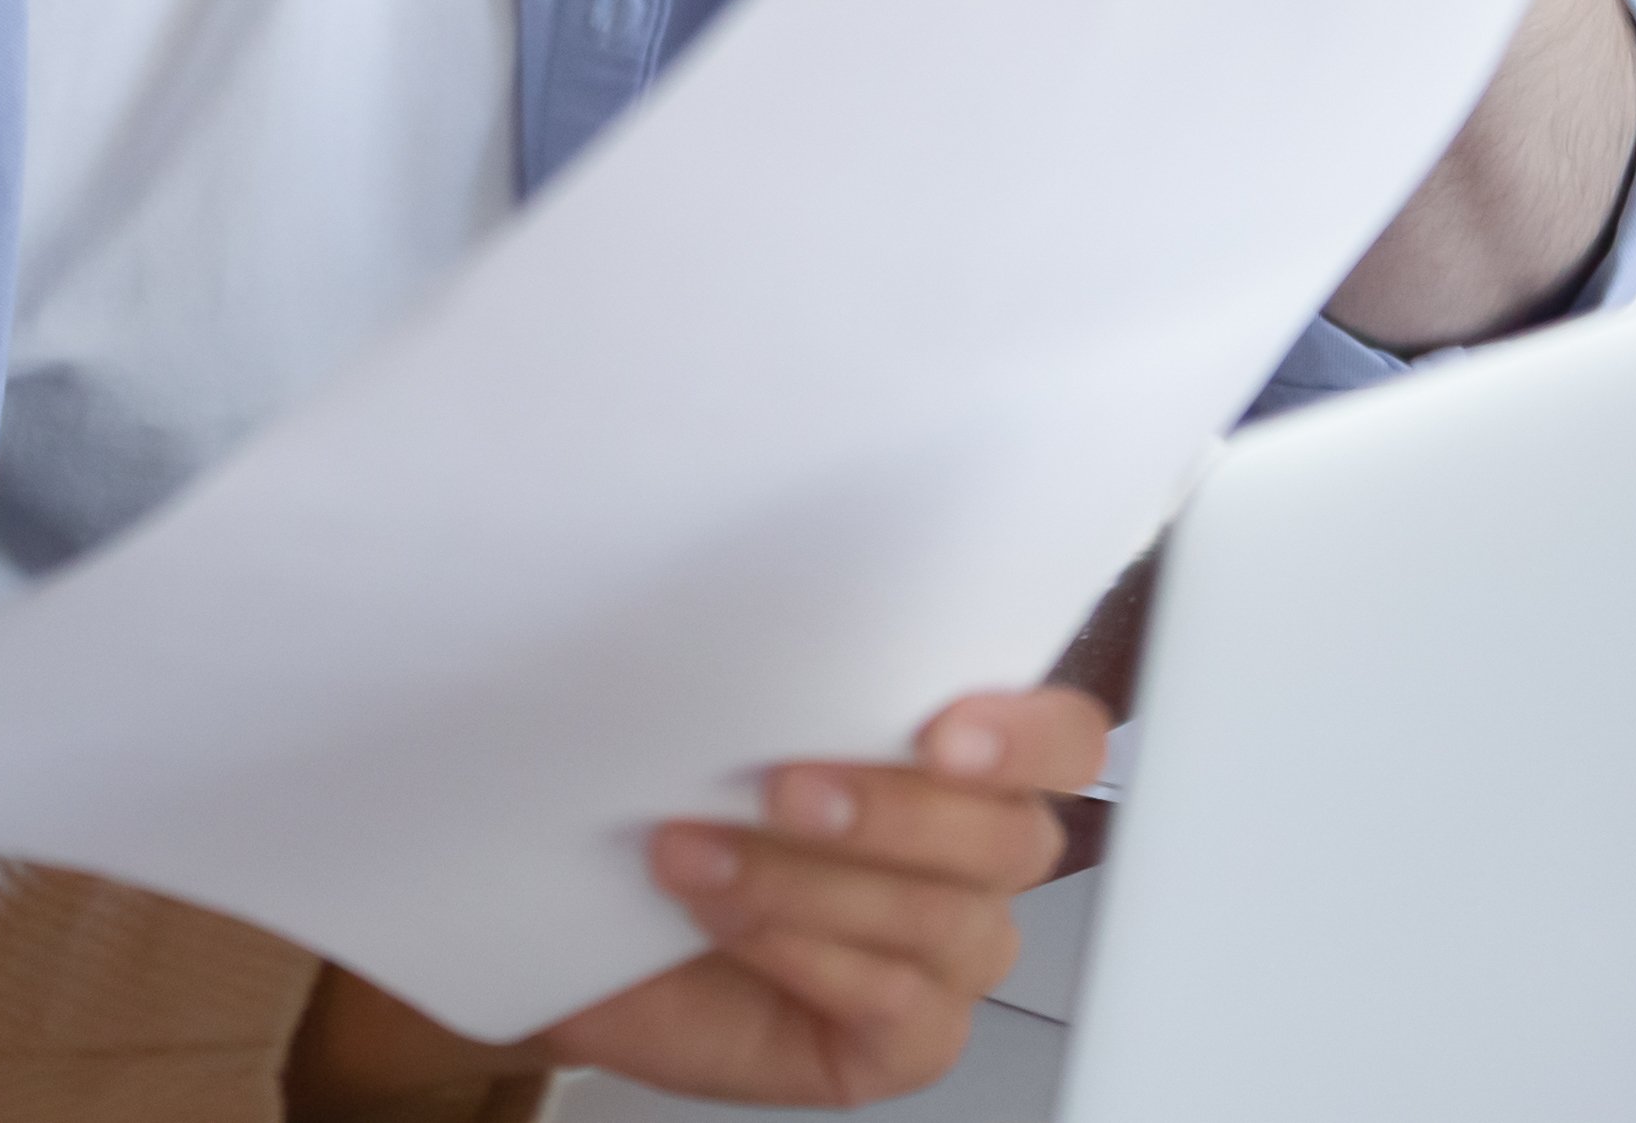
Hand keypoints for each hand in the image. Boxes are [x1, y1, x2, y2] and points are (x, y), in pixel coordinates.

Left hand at [288, 689, 1106, 1111]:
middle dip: (891, 810)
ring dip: (808, 882)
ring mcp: (947, 955)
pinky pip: (893, 1004)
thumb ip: (787, 669)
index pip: (1063, 739)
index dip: (1027, 735)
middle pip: (1009, 838)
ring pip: (942, 920)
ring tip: (695, 849)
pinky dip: (800, 952)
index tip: (942, 726)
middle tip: (779, 782)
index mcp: (965, 756)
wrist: (572, 913)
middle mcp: (975, 857)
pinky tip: (720, 918)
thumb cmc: (661, 797)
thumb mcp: (723, 708)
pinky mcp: (903, 1039)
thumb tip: (779, 596)